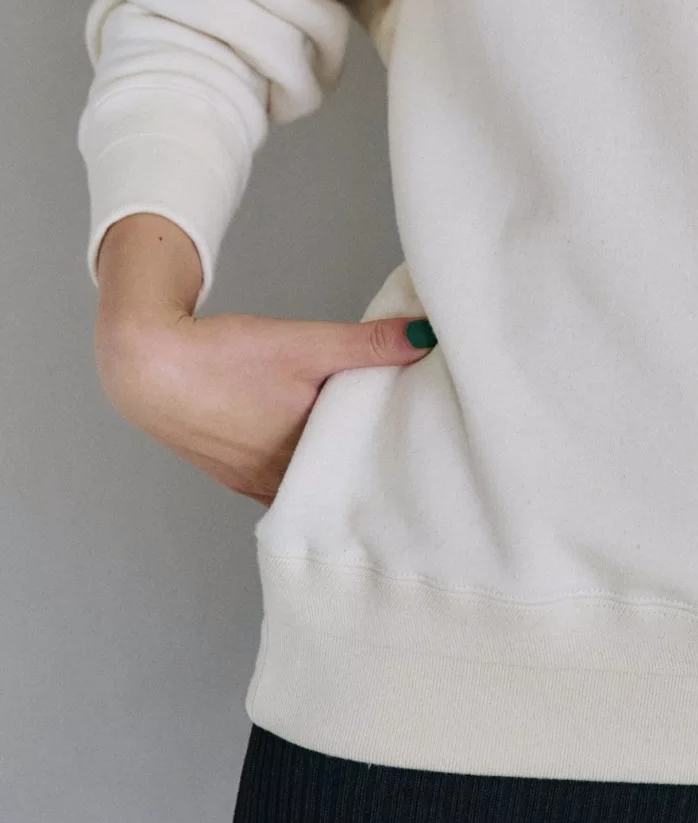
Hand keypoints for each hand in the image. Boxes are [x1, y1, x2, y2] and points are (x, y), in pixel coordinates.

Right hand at [94, 212, 433, 505]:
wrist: (146, 364)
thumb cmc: (223, 358)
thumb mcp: (306, 344)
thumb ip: (366, 344)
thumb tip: (424, 338)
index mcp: (302, 462)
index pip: (362, 474)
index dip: (395, 460)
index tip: (424, 445)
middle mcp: (277, 484)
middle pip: (335, 481)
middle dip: (366, 463)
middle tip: (407, 441)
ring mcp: (250, 481)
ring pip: (306, 480)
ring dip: (331, 463)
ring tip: (366, 438)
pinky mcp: (231, 471)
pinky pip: (277, 477)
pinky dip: (299, 461)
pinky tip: (310, 438)